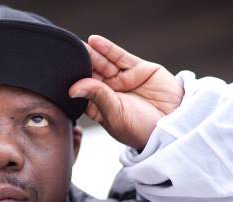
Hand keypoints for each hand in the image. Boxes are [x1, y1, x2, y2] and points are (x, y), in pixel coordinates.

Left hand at [69, 35, 183, 149]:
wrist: (174, 125)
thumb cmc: (141, 129)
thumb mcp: (115, 114)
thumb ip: (96, 97)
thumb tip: (73, 88)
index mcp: (101, 108)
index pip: (82, 91)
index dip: (72, 82)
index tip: (58, 74)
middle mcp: (111, 92)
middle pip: (91, 74)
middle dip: (79, 64)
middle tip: (66, 55)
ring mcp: (124, 79)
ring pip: (104, 64)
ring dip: (91, 54)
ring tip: (77, 45)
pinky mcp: (139, 69)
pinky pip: (119, 56)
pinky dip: (107, 48)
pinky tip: (93, 41)